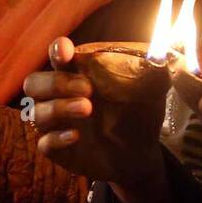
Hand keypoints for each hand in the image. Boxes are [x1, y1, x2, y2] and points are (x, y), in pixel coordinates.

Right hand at [25, 36, 164, 185]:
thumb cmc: (138, 113)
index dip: (57, 51)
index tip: (66, 50)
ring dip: (59, 107)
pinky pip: (44, 143)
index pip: (56, 57)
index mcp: (77, 75)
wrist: (140, 153)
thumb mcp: (149, 90)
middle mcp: (59, 96)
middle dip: (56, 82)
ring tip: (88, 109)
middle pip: (34, 83)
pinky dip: (56, 138)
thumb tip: (167, 49)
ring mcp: (55, 124)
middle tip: (87, 88)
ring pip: (36, 112)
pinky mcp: (57, 150)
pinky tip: (76, 136)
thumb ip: (152, 68)